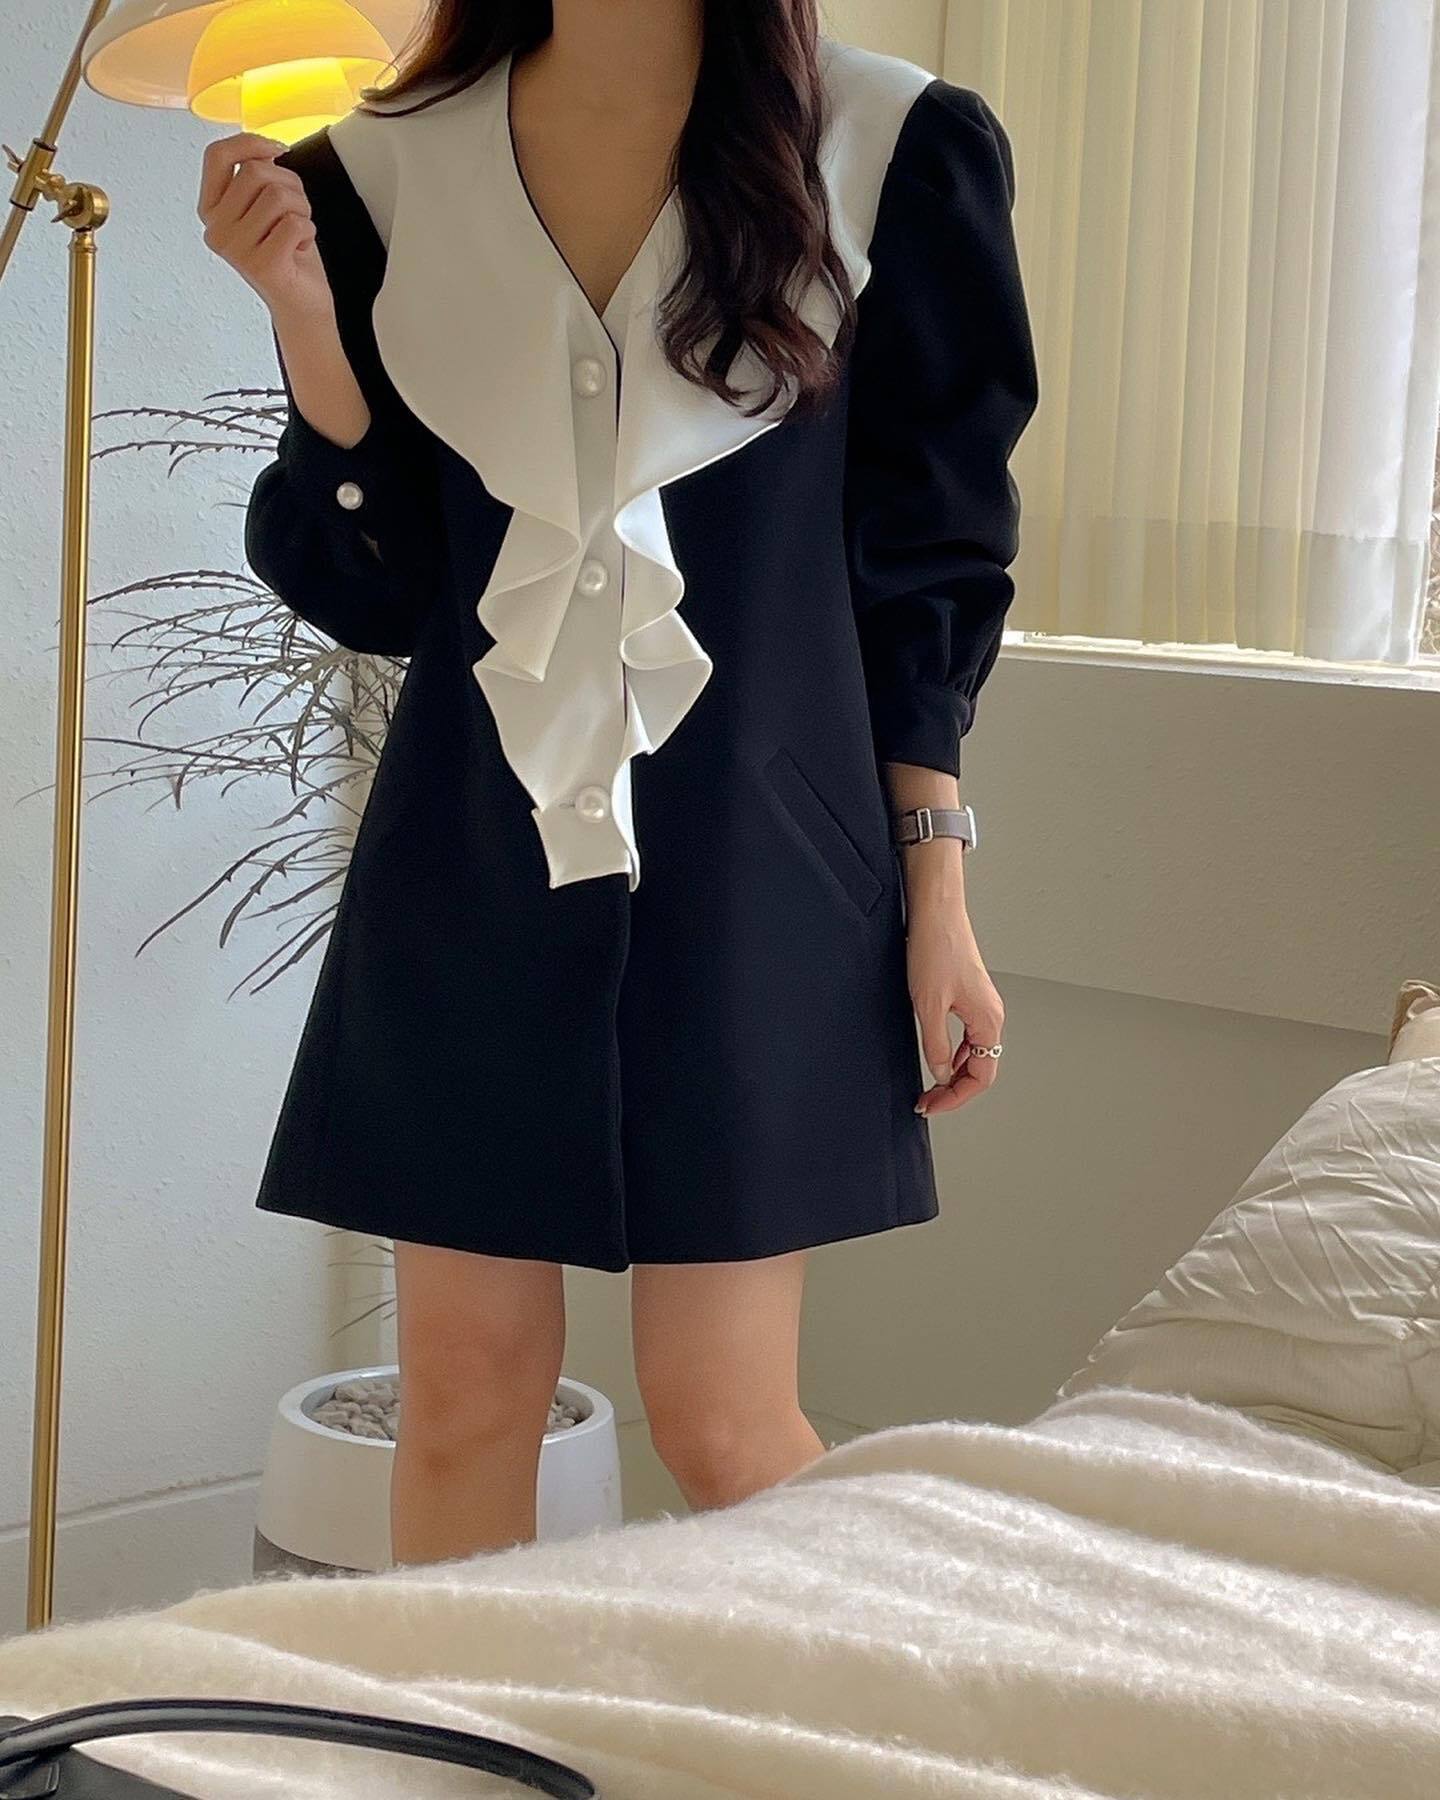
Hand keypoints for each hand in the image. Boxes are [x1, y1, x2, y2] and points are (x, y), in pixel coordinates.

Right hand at [198, 132, 334, 325]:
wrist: (301, 301)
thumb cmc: (286, 251)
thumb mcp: (264, 204)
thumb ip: (256, 174)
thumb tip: (265, 148)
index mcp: (211, 210)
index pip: (217, 156)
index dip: (249, 143)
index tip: (277, 149)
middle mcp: (216, 229)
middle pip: (255, 172)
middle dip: (288, 184)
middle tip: (294, 211)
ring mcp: (236, 249)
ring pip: (278, 196)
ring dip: (301, 209)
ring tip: (296, 232)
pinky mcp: (262, 264)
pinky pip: (295, 223)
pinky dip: (308, 231)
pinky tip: (299, 249)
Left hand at [903, 843, 1004, 1116]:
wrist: (936, 912)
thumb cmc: (935, 950)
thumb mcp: (928, 1006)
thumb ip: (936, 1046)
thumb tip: (942, 1074)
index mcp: (988, 1021)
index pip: (982, 1076)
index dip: (956, 1097)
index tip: (931, 1106)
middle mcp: (991, 1016)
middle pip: (982, 1069)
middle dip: (955, 1090)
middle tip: (926, 1102)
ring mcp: (982, 1006)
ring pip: (975, 1054)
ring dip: (954, 1074)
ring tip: (929, 1086)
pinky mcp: (970, 997)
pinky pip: (968, 1037)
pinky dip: (954, 1054)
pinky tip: (936, 1057)